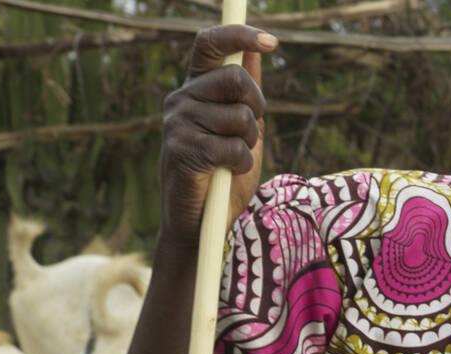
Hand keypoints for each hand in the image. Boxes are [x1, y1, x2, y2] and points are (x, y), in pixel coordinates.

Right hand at [158, 24, 276, 249]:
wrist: (201, 221)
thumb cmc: (223, 174)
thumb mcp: (243, 130)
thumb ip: (246, 95)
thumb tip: (256, 51)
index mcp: (196, 89)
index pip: (209, 45)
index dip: (239, 35)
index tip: (272, 41)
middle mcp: (181, 99)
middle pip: (236, 78)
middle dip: (257, 106)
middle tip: (249, 133)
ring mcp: (177, 123)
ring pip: (240, 116)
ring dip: (249, 143)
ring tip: (231, 160)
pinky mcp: (181, 149)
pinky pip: (233, 147)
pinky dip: (241, 164)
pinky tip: (225, 174)